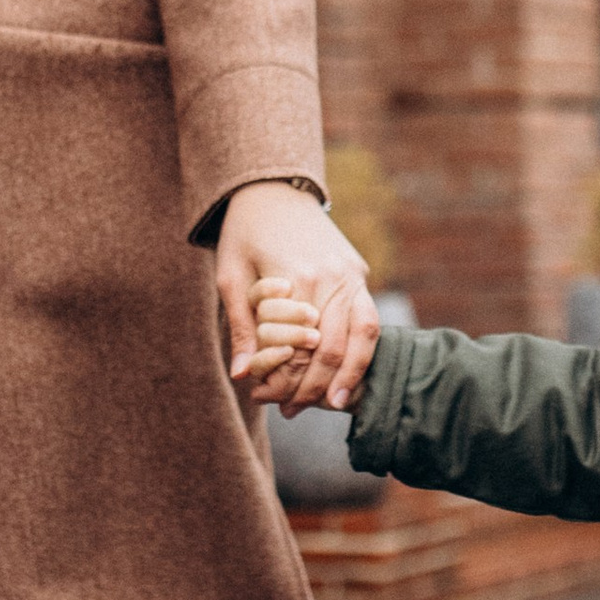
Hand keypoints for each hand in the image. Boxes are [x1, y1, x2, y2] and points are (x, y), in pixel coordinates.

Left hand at [217, 182, 373, 411]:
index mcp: (297, 277)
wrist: (274, 189)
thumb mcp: (230, 276)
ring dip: (348, 374)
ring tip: (331, 404)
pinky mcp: (359, 272)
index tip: (266, 400)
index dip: (284, 380)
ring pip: (362, 337)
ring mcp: (351, 274)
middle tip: (291, 410)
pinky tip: (348, 372)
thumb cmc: (244, 233)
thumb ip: (240, 326)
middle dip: (313, 386)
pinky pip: (369, 319)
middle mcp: (332, 277)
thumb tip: (242, 375)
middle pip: (332, 348)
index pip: (297, 346)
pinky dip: (362, 350)